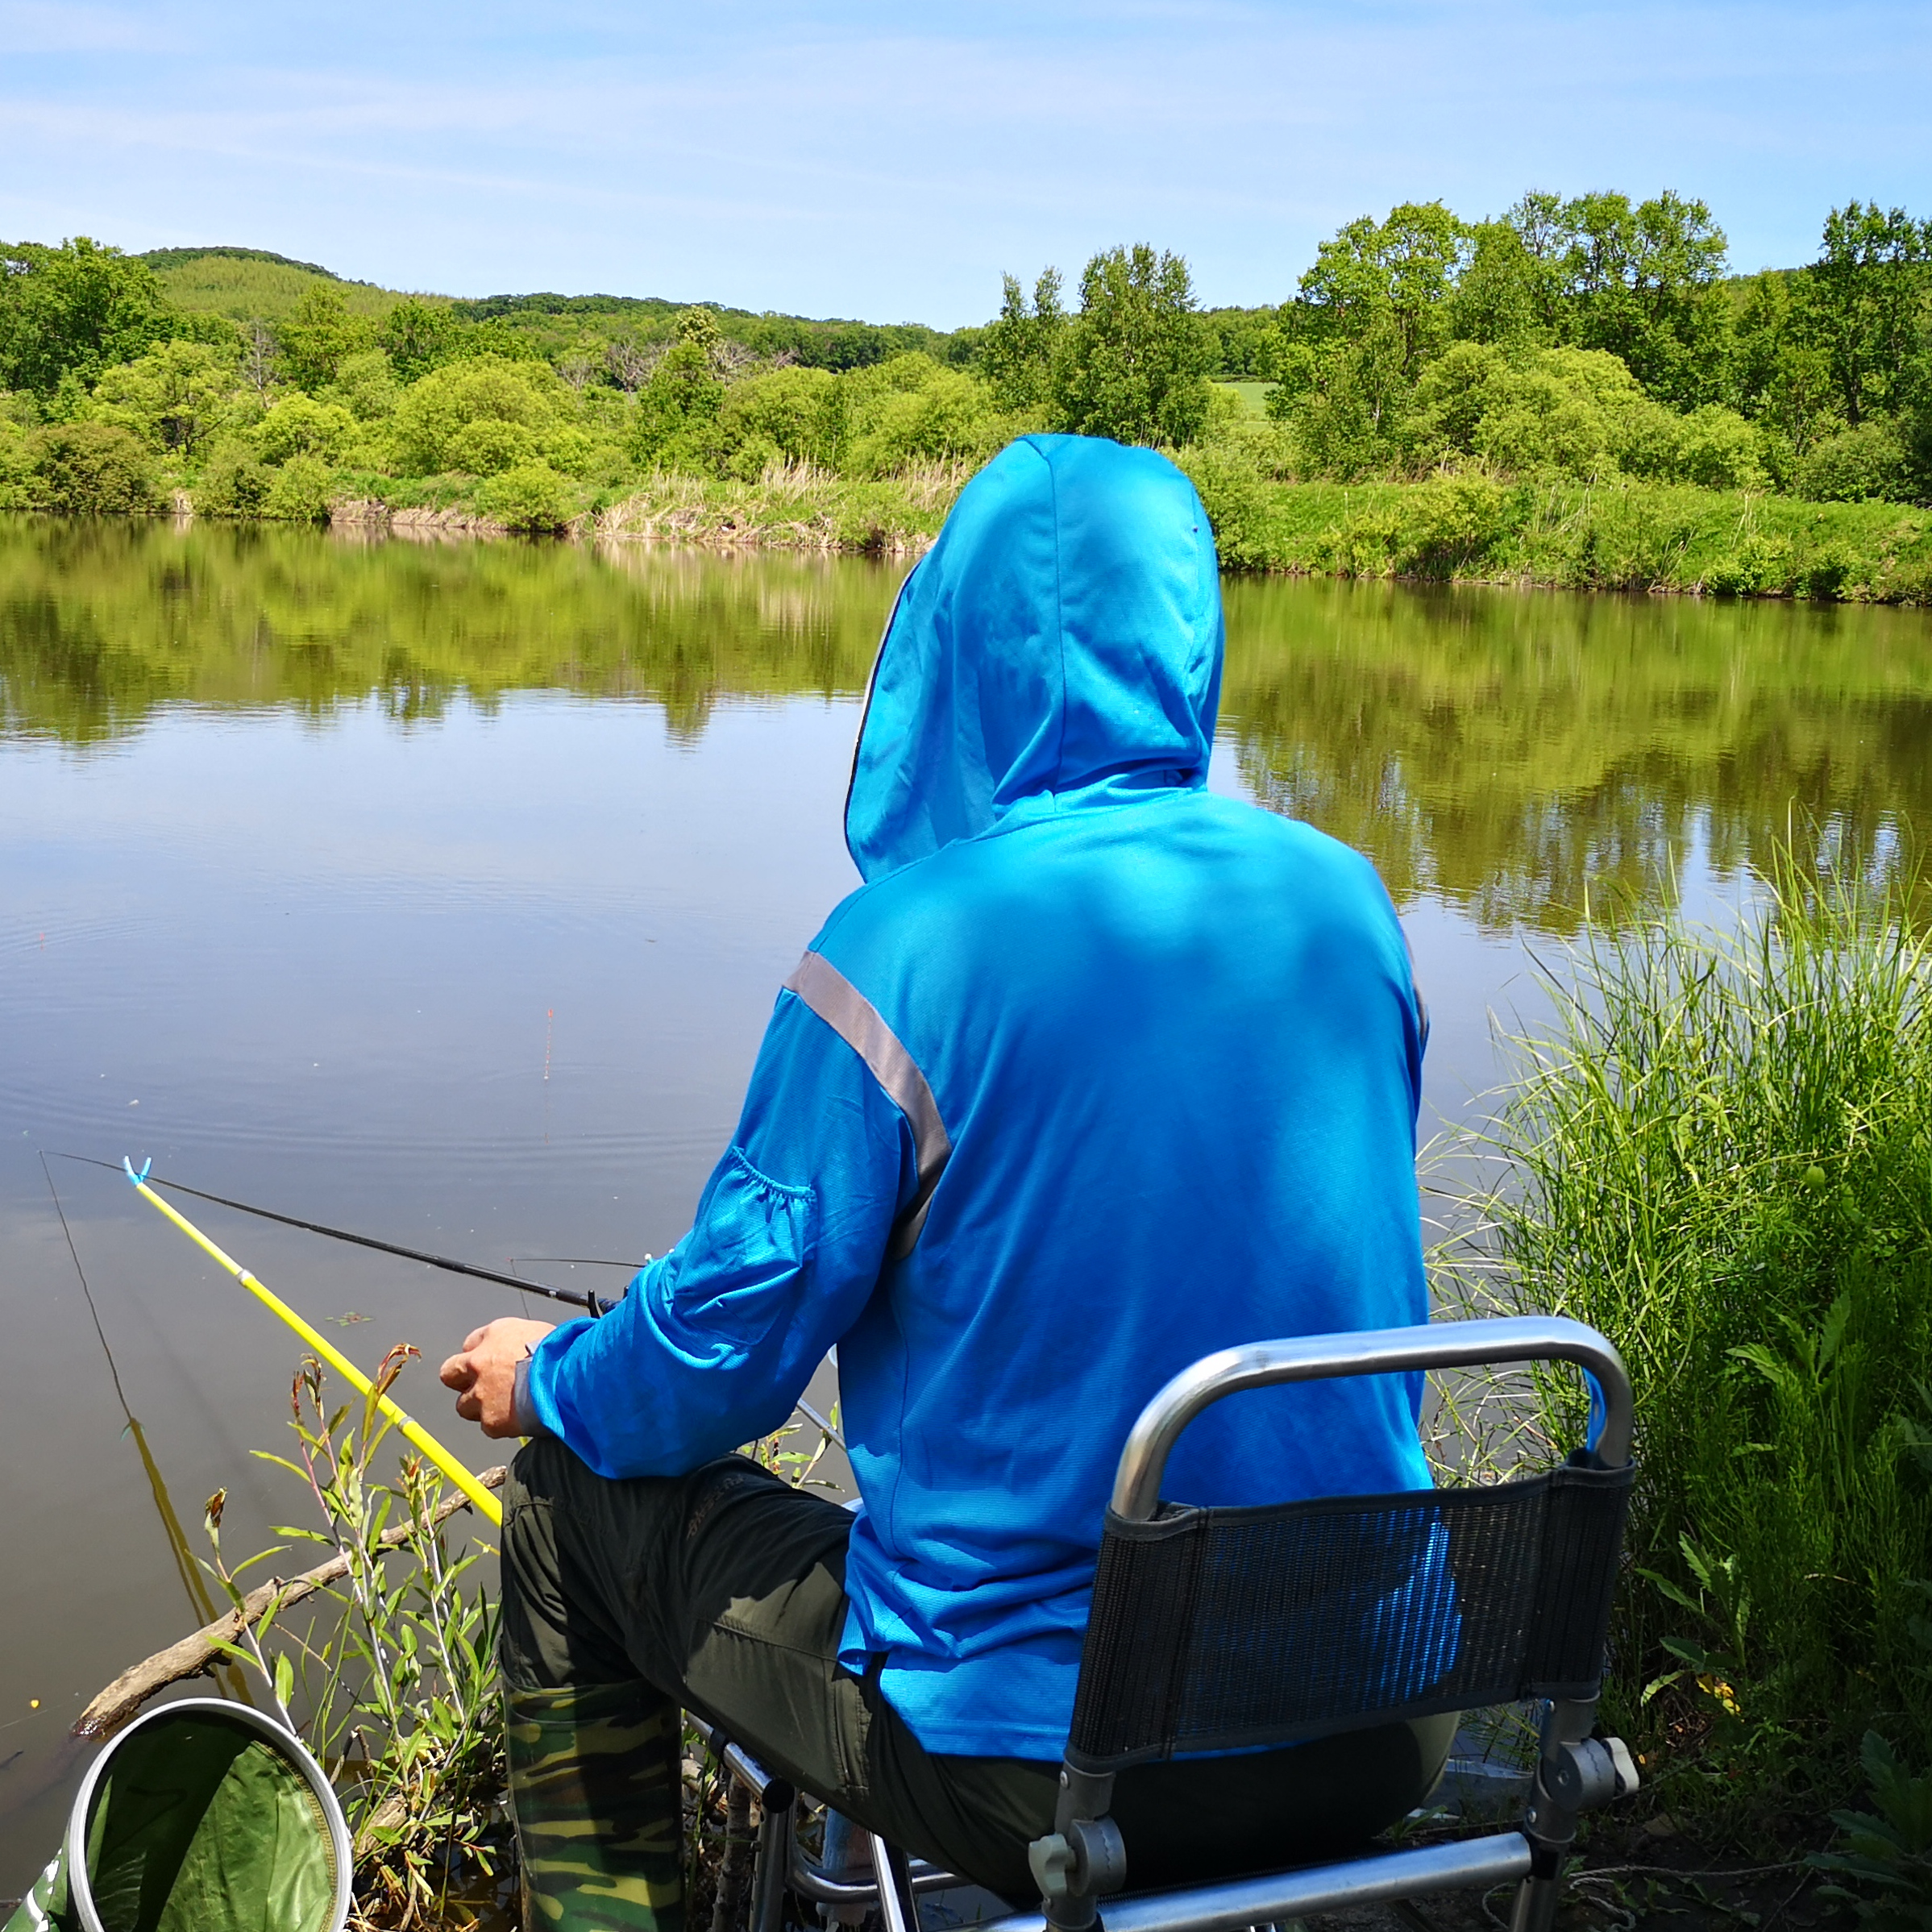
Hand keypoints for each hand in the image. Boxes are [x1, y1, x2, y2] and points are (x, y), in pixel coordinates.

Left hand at [439, 1317, 556, 1438]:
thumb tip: (522, 1351)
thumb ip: (520, 1342)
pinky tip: (517, 1420)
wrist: (568, 1379)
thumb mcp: (541, 1332)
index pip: (471, 1343)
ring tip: (503, 1408)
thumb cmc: (564, 1353)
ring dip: (479, 1407)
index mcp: (495, 1334)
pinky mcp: (490, 1419)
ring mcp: (482, 1393)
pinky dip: (500, 1425)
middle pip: (450, 1373)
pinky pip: (488, 1426)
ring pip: (464, 1405)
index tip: (490, 1363)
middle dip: (462, 1381)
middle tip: (481, 1386)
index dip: (481, 1355)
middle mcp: (480, 1361)